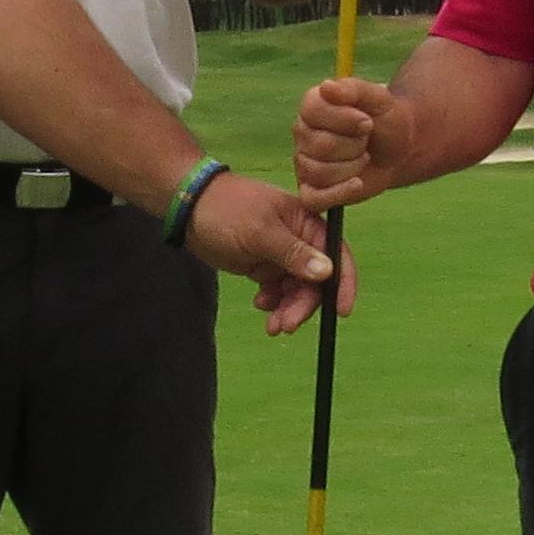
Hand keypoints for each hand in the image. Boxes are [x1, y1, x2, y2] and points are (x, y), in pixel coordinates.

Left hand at [176, 167, 338, 312]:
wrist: (190, 209)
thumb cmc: (226, 210)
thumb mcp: (260, 231)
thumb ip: (293, 253)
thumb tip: (327, 271)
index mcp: (307, 223)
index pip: (337, 254)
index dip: (343, 283)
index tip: (340, 311)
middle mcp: (300, 240)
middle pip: (316, 280)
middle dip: (304, 304)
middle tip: (287, 325)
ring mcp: (282, 255)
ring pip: (297, 289)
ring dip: (288, 309)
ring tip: (272, 326)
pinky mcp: (266, 266)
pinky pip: (279, 290)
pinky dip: (273, 302)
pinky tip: (260, 304)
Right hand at [293, 76, 404, 209]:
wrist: (398, 149)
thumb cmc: (385, 120)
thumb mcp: (378, 98)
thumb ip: (353, 89)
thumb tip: (326, 87)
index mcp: (312, 106)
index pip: (312, 112)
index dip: (344, 119)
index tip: (367, 122)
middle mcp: (302, 134)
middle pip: (319, 146)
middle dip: (354, 145)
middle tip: (366, 140)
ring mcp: (304, 163)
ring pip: (319, 171)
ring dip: (352, 167)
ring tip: (363, 157)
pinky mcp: (313, 190)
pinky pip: (313, 199)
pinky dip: (339, 193)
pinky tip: (357, 183)